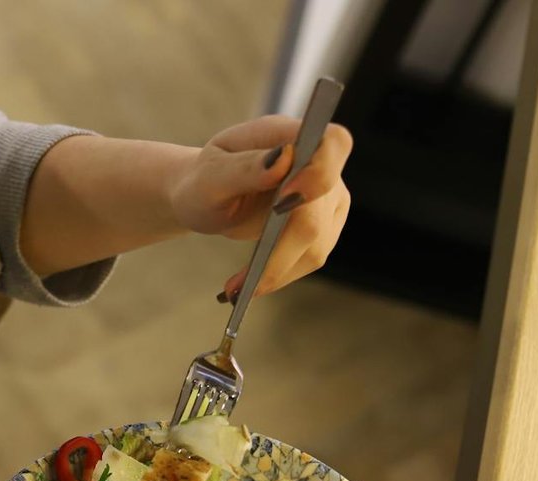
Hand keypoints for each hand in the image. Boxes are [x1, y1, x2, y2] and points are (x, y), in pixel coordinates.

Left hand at [165, 114, 352, 298]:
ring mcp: (327, 196)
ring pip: (318, 243)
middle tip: (239, 281)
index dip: (320, 173)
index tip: (284, 200)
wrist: (206, 195)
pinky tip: (248, 284)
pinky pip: (311, 257)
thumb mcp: (210, 175)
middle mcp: (319, 164)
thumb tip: (282, 159)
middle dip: (279, 251)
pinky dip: (279, 274)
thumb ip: (244, 167)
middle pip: (318, 211)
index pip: (332, 144)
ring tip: (235, 287)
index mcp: (289, 136)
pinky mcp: (324, 224)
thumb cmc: (205, 180)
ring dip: (275, 272)